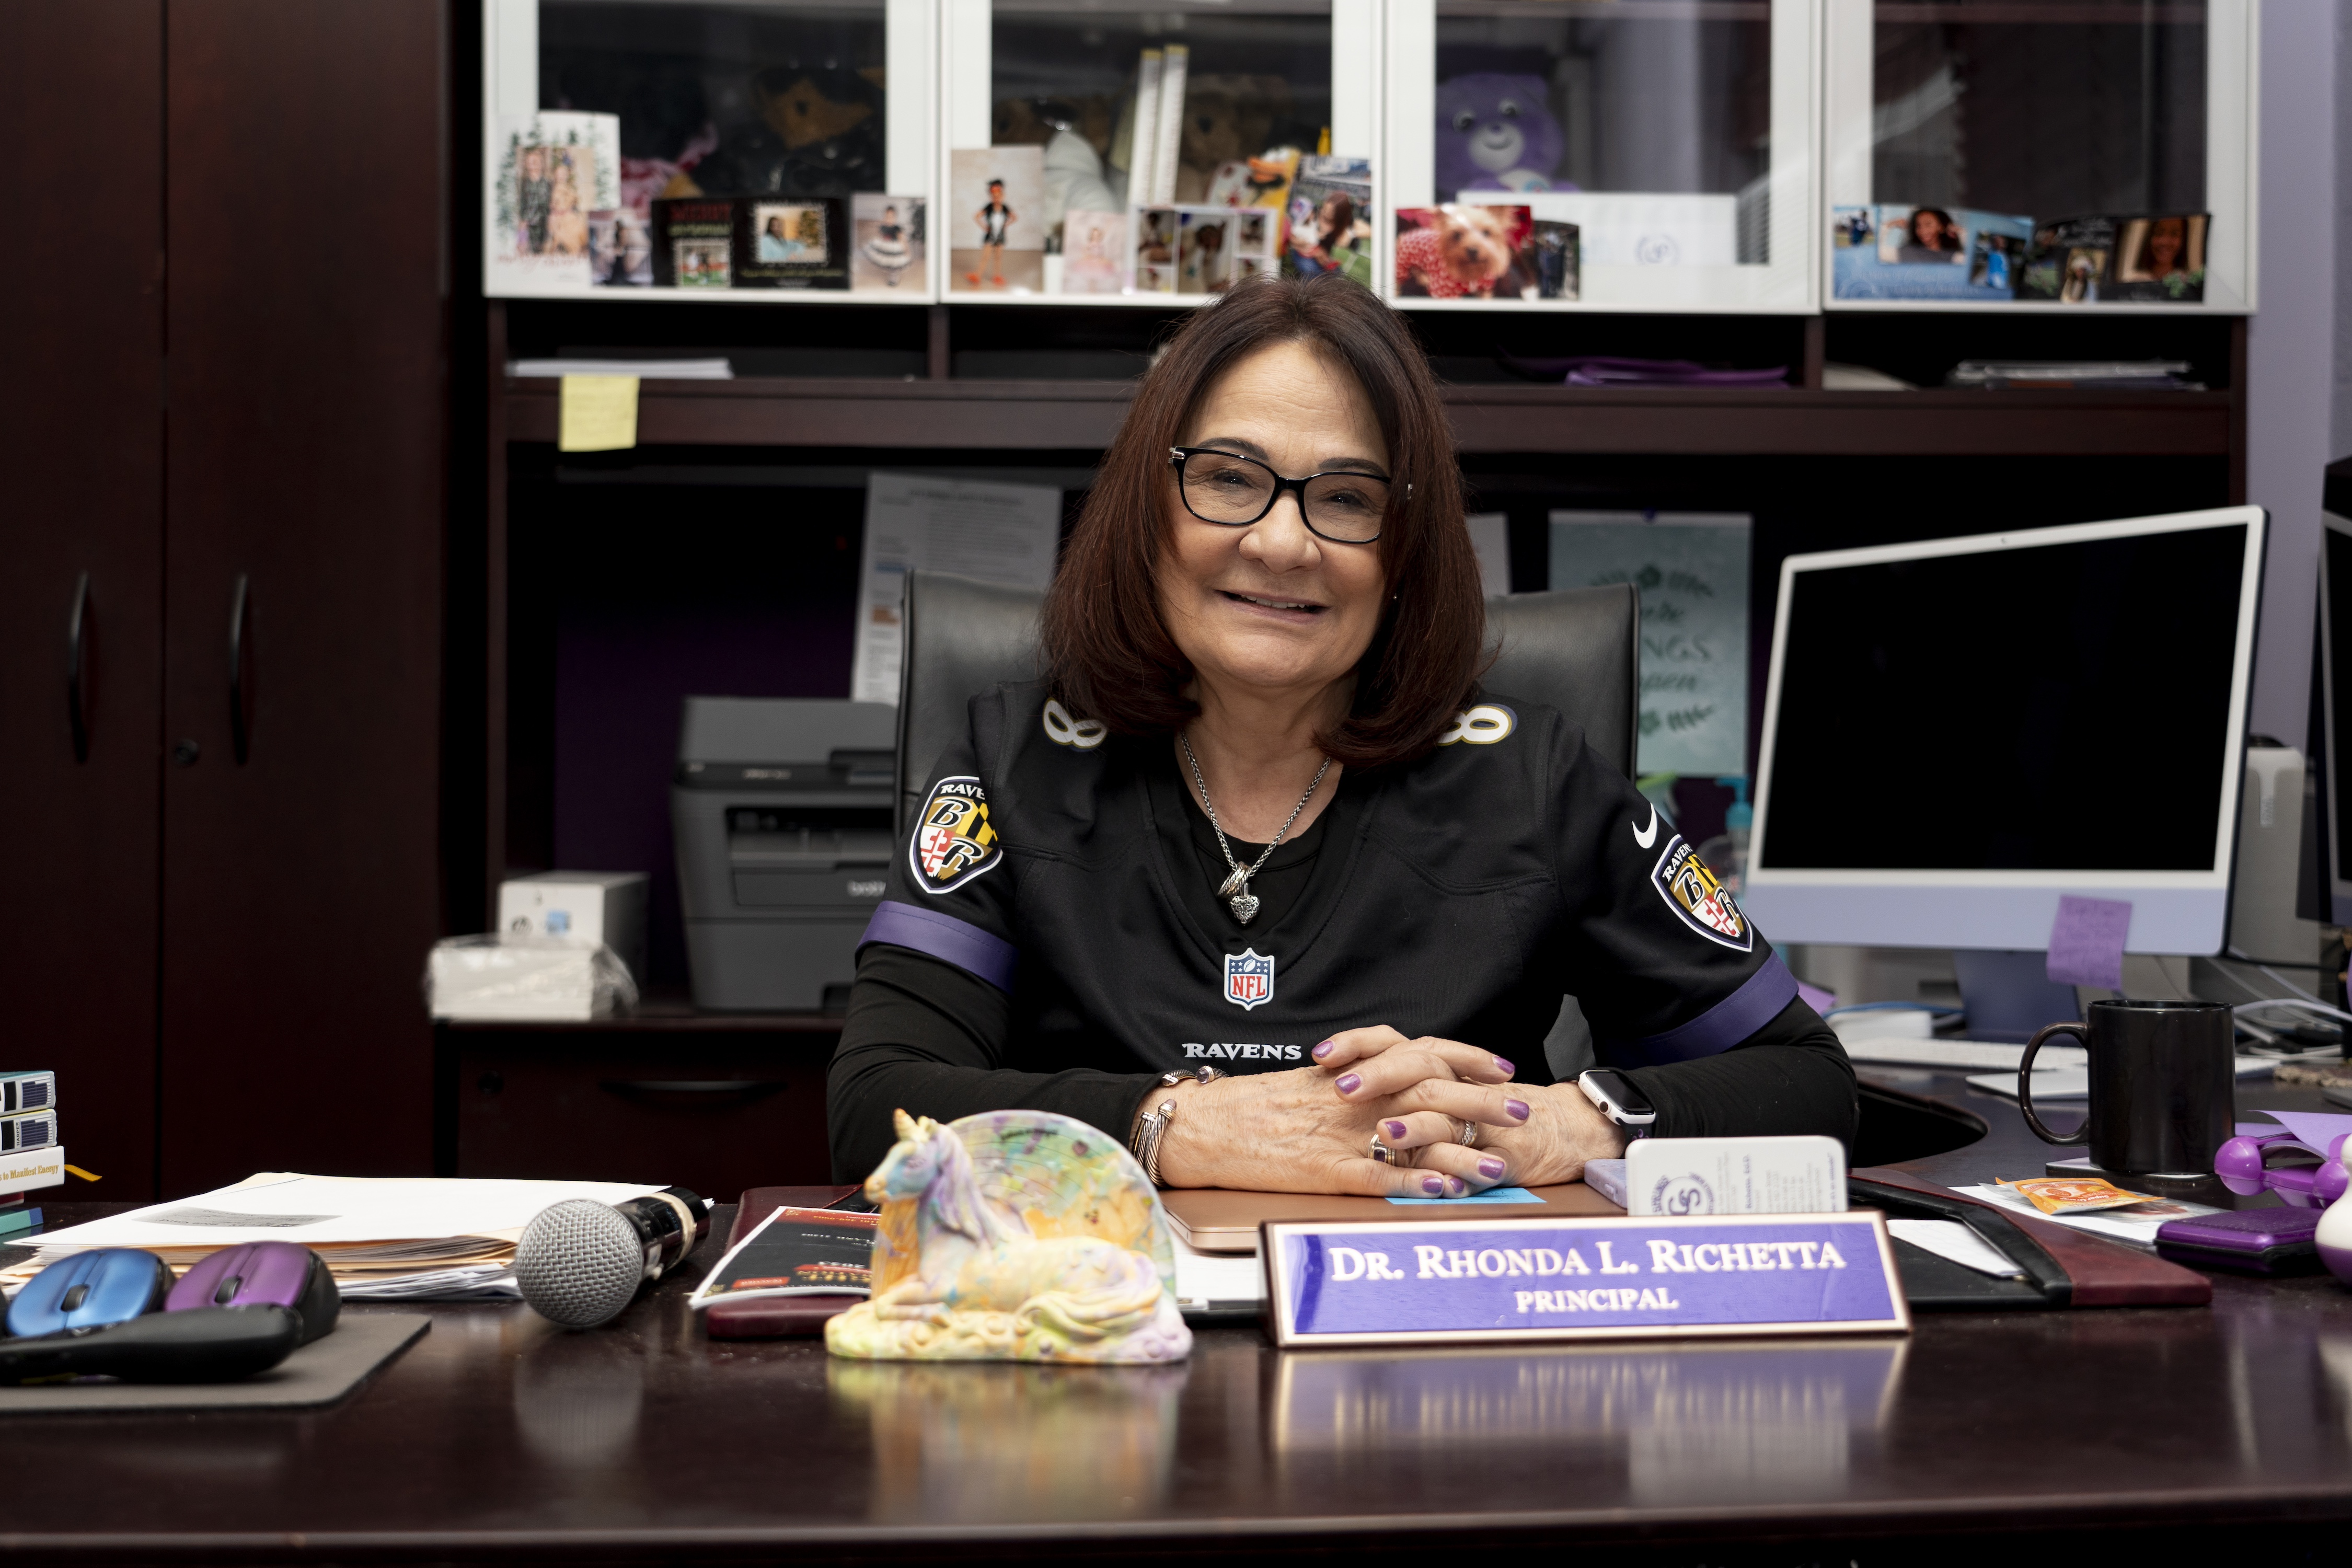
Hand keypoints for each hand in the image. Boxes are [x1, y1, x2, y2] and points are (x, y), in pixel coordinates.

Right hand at [1149, 1031, 1516, 1196]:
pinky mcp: (1322, 1170)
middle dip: (1483, 1103)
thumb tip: (1398, 1087)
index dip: (1468, 1059)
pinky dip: (1411, 1181)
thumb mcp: (1310, 1084)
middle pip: (1432, 1091)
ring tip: (1498, 1164)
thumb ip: (1355, 1083)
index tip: (1504, 1069)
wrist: (1204, 1125)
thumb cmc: (1254, 1107)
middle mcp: (1354, 1097)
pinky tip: (1443, 1189)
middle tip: (1524, 1112)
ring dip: (1461, 1150)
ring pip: (1414, 1136)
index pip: (1422, 1054)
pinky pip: (1375, 1176)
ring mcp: (1341, 1134)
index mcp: (1353, 1072)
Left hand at [1315, 1028, 1627, 1190]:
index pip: (1389, 1042)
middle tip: (1343, 1090)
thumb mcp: (1432, 1095)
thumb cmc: (1480, 1116)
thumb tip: (1326, 1082)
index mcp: (1432, 1066)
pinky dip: (1465, 1173)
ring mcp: (1481, 1120)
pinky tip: (1445, 1184)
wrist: (1557, 1132)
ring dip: (1418, 1124)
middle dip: (1379, 1077)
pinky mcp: (1505, 1156)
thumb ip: (1388, 1088)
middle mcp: (1455, 1084)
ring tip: (1388, 1132)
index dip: (1355, 1045)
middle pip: (1417, 1066)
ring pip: (1448, 1115)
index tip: (1319, 1056)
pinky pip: (1483, 1164)